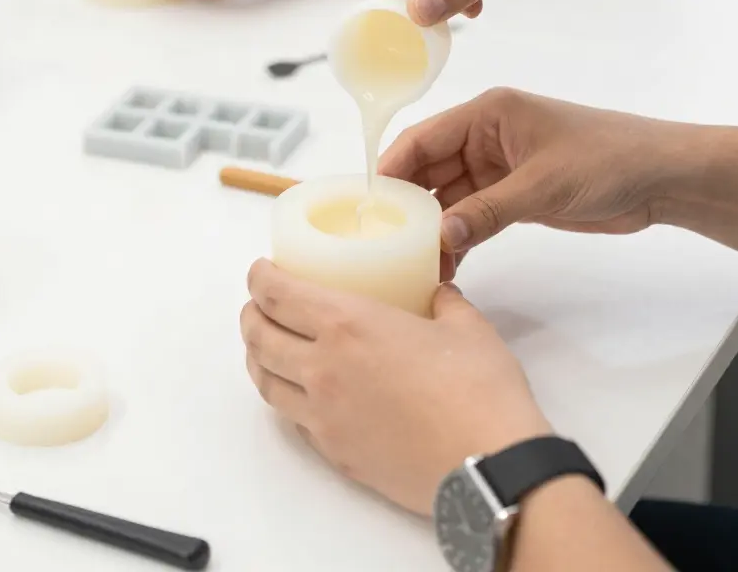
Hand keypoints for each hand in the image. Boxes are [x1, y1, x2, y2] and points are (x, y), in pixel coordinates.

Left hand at [241, 260, 550, 515]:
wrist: (487, 467)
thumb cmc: (478, 388)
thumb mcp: (465, 327)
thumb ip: (445, 303)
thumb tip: (439, 296)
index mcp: (347, 325)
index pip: (278, 295)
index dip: (260, 278)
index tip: (260, 270)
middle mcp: (322, 368)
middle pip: (259, 337)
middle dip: (251, 315)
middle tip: (258, 305)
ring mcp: (323, 417)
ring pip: (266, 382)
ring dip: (258, 358)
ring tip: (267, 347)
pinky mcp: (335, 454)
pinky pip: (294, 420)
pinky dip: (287, 399)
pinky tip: (303, 393)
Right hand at [380, 88, 690, 274]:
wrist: (661, 178)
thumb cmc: (607, 158)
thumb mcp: (542, 184)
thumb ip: (487, 210)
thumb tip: (439, 238)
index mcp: (487, 114)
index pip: (423, 138)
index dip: (393, 168)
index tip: (369, 203)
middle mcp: (485, 137)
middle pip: (430, 170)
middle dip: (409, 205)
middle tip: (385, 241)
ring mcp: (498, 168)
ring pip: (448, 197)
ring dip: (433, 227)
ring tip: (412, 262)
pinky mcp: (513, 195)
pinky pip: (472, 215)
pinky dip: (459, 237)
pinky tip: (445, 264)